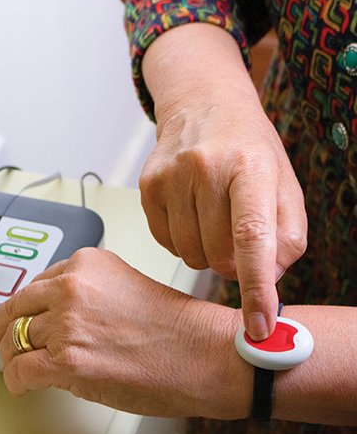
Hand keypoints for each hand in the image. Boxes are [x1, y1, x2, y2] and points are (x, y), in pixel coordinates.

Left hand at [0, 248, 248, 418]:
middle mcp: (71, 287)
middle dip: (1, 329)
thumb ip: (83, 294)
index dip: (18, 306)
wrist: (201, 351)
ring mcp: (67, 323)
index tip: (5, 316)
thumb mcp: (121, 287)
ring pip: (14, 340)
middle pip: (16, 309)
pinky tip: (25, 384)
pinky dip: (17, 381)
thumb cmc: (173, 325)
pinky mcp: (67, 360)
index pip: (35, 284)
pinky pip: (19, 371)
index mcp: (85, 264)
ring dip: (14, 357)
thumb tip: (53, 316)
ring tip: (21, 367)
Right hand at [141, 24, 306, 339]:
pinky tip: (191, 214)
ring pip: (190, 255)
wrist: (203, 108)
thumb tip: (266, 280)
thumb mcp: (284, 183)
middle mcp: (204, 168)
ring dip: (207, 251)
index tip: (260, 326)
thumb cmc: (247, 148)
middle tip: (238, 235)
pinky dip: (183, 240)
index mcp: (249, 165)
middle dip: (233, 261)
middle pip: (218, 255)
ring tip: (213, 218)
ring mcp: (170, 178)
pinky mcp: (147, 188)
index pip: (252, 237)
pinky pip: (166, 243)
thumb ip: (287, 236)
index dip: (256, 288)